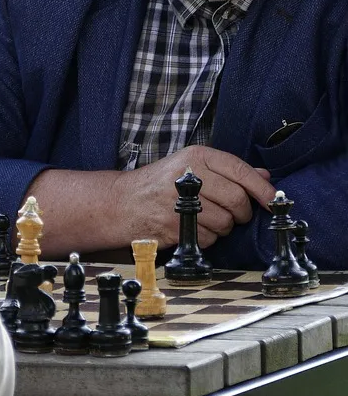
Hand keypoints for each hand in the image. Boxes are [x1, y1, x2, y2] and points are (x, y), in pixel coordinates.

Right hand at [114, 145, 275, 249]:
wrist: (122, 202)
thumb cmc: (161, 184)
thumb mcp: (192, 166)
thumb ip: (229, 171)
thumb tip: (265, 177)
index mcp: (197, 156)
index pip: (239, 170)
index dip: (261, 189)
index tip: (273, 202)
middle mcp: (189, 175)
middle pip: (237, 200)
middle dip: (241, 213)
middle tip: (232, 213)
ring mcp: (180, 202)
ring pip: (225, 223)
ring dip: (222, 228)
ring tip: (205, 219)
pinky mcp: (174, 226)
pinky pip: (208, 239)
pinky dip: (206, 239)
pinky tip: (191, 228)